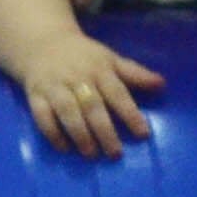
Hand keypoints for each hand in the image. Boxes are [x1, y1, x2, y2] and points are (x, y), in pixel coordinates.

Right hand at [18, 36, 162, 159]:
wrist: (42, 43)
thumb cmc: (83, 56)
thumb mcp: (110, 59)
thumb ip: (135, 73)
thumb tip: (162, 84)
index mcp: (99, 69)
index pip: (117, 93)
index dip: (130, 114)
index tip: (142, 134)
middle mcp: (77, 78)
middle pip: (92, 106)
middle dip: (104, 131)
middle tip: (115, 153)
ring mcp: (55, 87)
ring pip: (67, 112)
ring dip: (79, 134)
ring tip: (91, 153)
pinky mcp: (35, 95)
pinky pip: (42, 116)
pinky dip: (52, 133)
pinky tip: (64, 148)